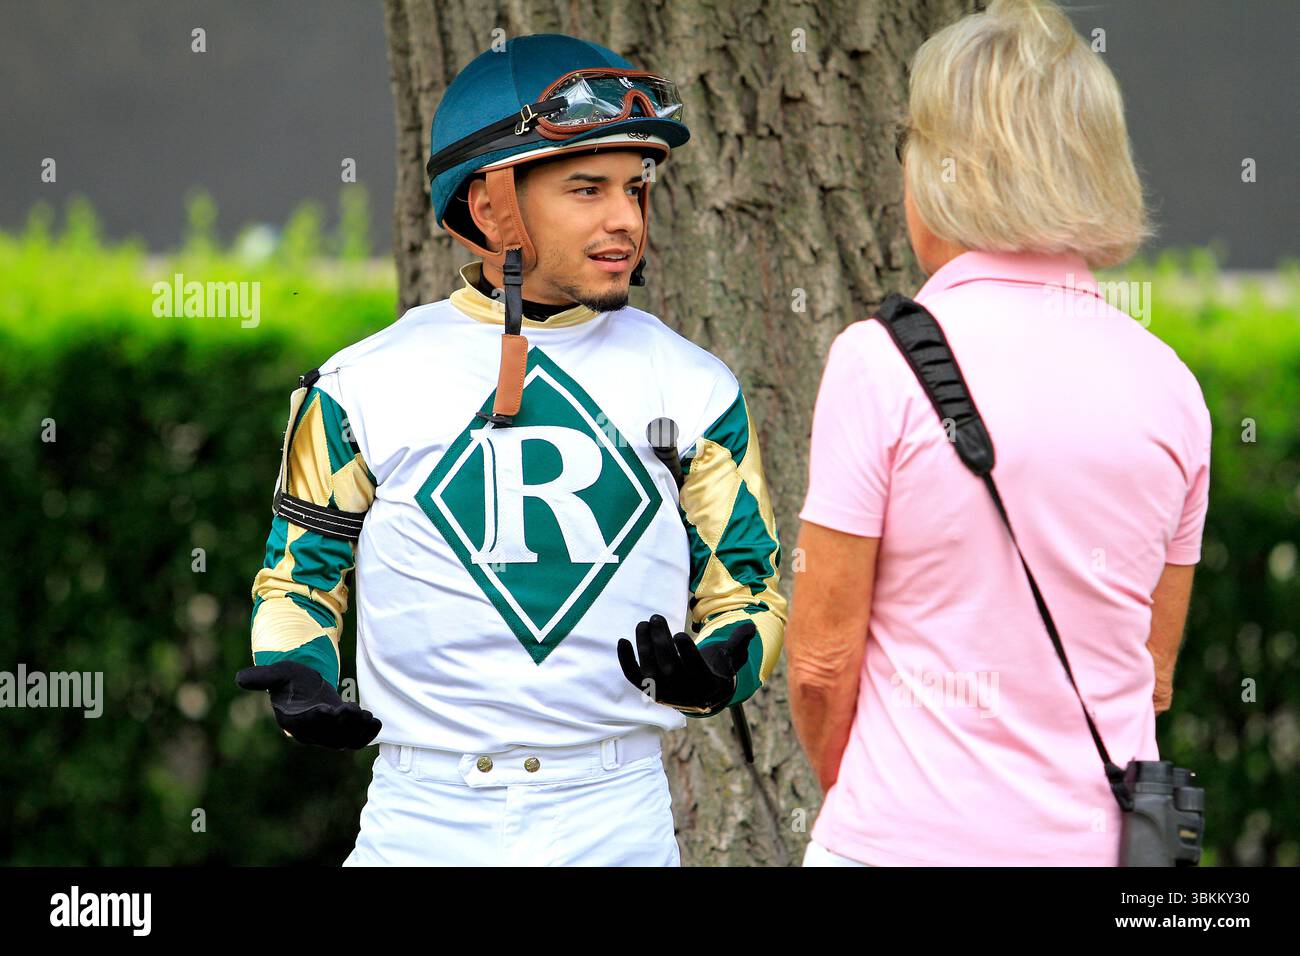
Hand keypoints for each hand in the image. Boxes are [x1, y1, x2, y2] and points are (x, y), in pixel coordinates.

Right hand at [235, 660, 380, 748]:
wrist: (306, 685)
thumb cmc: (290, 678)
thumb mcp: (278, 673)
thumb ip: (262, 677)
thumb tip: (239, 678)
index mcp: (292, 719)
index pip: (304, 723)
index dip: (317, 719)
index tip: (328, 710)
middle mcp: (310, 732)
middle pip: (327, 734)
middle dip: (342, 724)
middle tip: (352, 708)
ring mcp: (327, 734)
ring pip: (343, 740)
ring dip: (357, 730)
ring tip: (367, 715)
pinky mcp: (341, 732)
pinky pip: (355, 740)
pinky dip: (366, 735)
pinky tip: (375, 722)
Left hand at [617, 615, 755, 713]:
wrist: (700, 697)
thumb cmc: (715, 670)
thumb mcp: (729, 659)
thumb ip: (738, 642)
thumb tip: (751, 626)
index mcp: (705, 684)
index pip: (694, 670)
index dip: (686, 653)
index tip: (680, 634)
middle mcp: (682, 692)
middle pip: (669, 667)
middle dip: (660, 641)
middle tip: (656, 617)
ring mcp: (663, 693)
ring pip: (650, 670)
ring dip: (644, 645)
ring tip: (644, 623)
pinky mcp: (649, 690)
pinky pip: (634, 677)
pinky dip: (626, 660)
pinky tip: (622, 640)